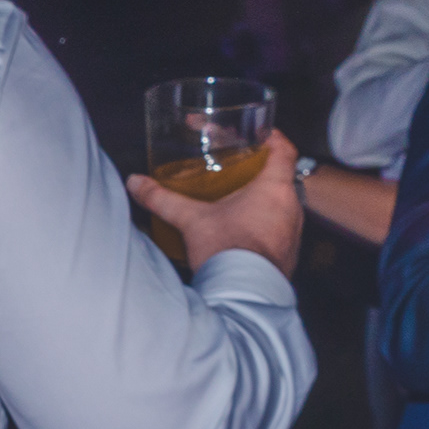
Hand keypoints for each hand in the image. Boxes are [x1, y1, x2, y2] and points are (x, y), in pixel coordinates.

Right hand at [125, 125, 306, 277]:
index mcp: (274, 188)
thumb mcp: (191, 219)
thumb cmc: (227, 250)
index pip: (283, 149)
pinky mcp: (289, 253)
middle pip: (282, 177)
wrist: (243, 294)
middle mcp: (292, 207)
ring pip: (282, 204)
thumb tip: (135, 183)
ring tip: (239, 199)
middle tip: (239, 167)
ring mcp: (293, 232)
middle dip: (261, 171)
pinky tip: (243, 230)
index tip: (259, 134)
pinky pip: (280, 229)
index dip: (272, 137)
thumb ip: (162, 199)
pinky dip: (265, 224)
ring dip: (264, 200)